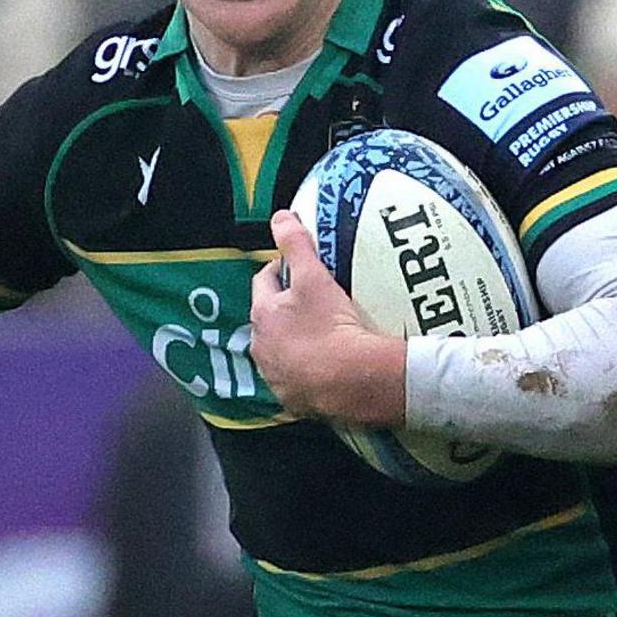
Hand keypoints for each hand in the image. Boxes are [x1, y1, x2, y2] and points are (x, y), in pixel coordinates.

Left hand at [253, 209, 409, 426]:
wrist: (355, 381)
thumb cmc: (332, 326)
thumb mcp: (315, 277)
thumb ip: (296, 244)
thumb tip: (281, 217)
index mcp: (263, 314)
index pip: (264, 281)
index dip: (280, 270)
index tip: (300, 269)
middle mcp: (261, 347)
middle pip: (270, 318)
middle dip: (286, 309)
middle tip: (316, 303)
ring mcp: (276, 376)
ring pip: (281, 350)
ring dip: (295, 342)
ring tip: (324, 337)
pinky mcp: (293, 400)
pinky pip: (297, 380)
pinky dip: (307, 372)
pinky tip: (329, 367)